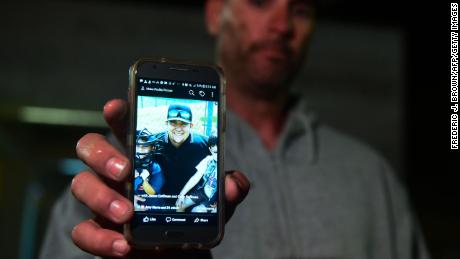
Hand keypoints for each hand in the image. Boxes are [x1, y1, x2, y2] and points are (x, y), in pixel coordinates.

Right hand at [70, 99, 249, 257]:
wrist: (178, 253)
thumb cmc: (188, 216)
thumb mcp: (213, 202)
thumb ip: (225, 190)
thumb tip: (233, 184)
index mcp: (143, 155)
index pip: (124, 126)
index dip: (118, 113)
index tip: (117, 106)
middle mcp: (117, 173)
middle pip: (91, 148)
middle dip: (102, 154)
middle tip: (126, 169)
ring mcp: (103, 200)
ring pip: (81, 185)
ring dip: (101, 197)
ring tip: (127, 213)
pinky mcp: (98, 230)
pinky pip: (83, 231)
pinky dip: (98, 239)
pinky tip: (121, 246)